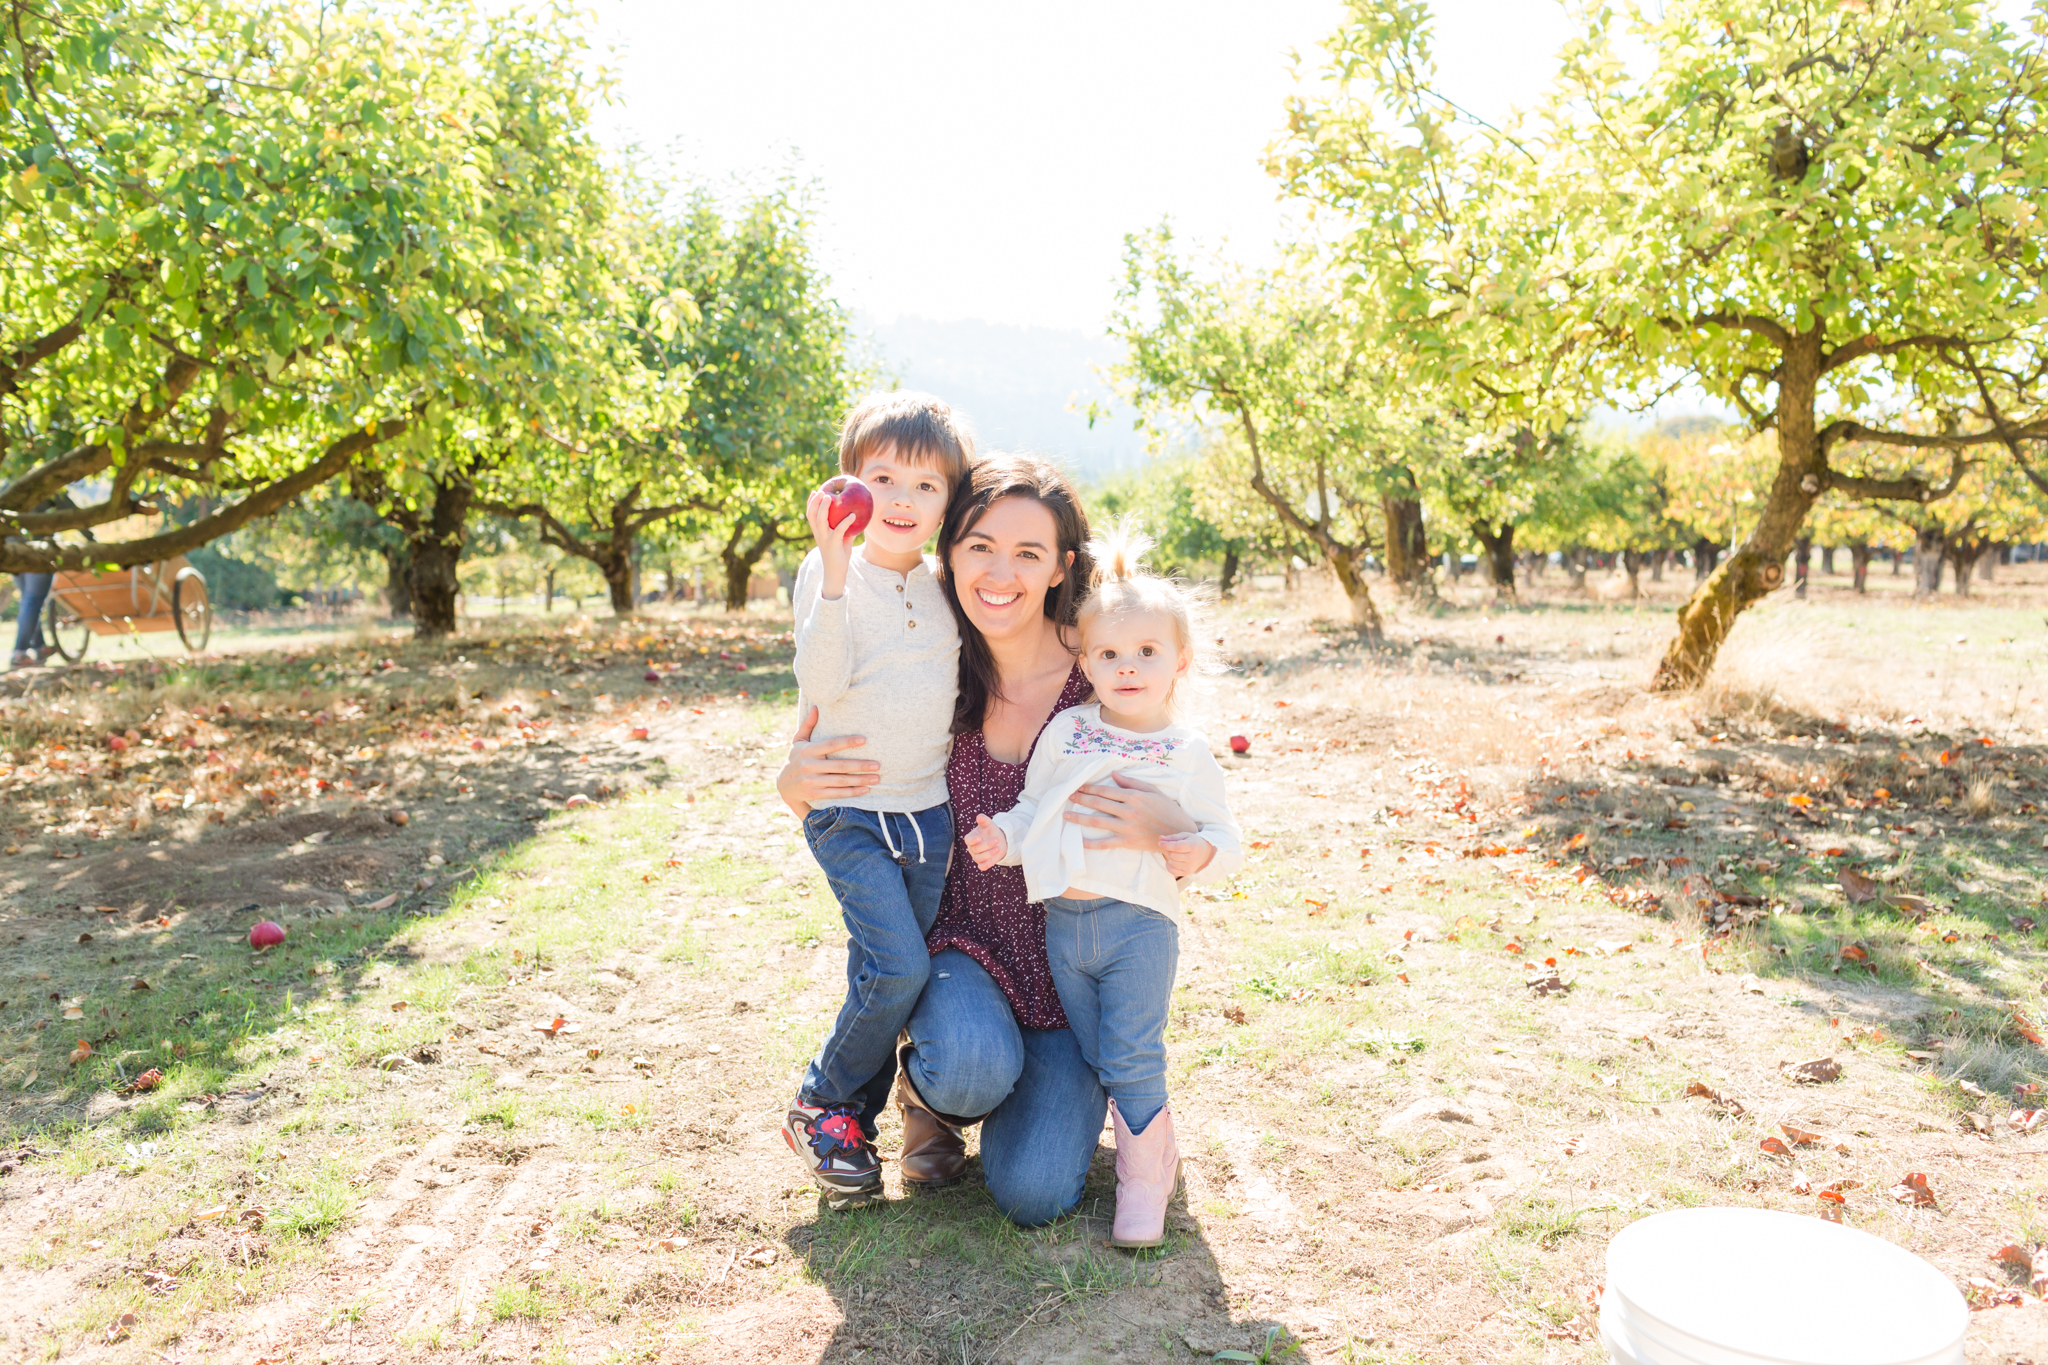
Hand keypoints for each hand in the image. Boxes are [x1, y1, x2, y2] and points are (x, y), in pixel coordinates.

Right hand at [775, 705, 876, 815]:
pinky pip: (837, 793)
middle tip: (878, 765)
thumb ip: (808, 725)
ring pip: (841, 781)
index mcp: (808, 750)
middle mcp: (810, 765)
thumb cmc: (796, 758)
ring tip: (876, 778)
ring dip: (860, 780)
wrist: (783, 786)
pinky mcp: (815, 794)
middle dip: (860, 765)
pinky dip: (852, 792)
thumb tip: (817, 706)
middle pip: (840, 765)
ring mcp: (812, 781)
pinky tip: (866, 789)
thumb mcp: (798, 741)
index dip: (848, 742)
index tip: (864, 740)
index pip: (831, 744)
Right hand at [805, 488, 856, 598]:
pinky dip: (846, 522)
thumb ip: (846, 529)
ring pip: (820, 521)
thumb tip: (856, 516)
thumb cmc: (839, 555)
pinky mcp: (833, 544)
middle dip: (815, 502)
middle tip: (821, 491)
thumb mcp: (843, 539)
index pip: (811, 515)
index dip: (811, 503)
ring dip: (824, 508)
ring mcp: (825, 539)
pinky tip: (853, 515)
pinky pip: (839, 530)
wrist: (836, 572)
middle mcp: (819, 534)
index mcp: (818, 532)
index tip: (815, 492)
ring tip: (830, 497)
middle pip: (812, 515)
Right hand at [963, 814, 1006, 870]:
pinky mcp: (983, 863)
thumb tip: (979, 817)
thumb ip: (984, 820)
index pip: (968, 840)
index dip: (973, 840)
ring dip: (989, 854)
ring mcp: (977, 856)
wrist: (998, 840)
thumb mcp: (988, 824)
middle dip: (987, 845)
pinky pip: (981, 867)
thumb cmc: (990, 830)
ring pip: (979, 858)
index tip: (979, 838)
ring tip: (998, 848)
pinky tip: (991, 863)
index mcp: (971, 838)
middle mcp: (972, 848)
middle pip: (976, 849)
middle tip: (997, 839)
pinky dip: (985, 866)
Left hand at [1063, 771, 1197, 849]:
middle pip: (1099, 804)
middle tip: (1068, 796)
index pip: (1106, 791)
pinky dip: (1091, 843)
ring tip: (1066, 815)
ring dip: (1080, 818)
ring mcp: (1127, 828)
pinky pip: (1106, 843)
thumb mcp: (1152, 791)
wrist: (1178, 833)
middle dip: (1081, 799)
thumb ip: (1132, 783)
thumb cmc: (1167, 809)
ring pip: (1098, 822)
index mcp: (1134, 797)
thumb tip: (1113, 775)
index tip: (1078, 786)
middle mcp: (1128, 811)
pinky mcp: (1127, 842)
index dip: (1090, 788)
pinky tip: (1079, 841)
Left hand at [1158, 832, 1215, 877]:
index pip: (1177, 847)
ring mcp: (1190, 867)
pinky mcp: (1187, 873)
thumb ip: (1172, 837)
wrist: (1205, 853)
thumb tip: (1160, 838)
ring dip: (1169, 857)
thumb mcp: (1185, 836)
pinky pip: (1172, 871)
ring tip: (1174, 853)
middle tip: (1172, 847)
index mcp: (1193, 846)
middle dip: (1169, 850)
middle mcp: (1192, 858)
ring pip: (1171, 863)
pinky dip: (1169, 865)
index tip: (1160, 842)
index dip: (1166, 845)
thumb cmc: (1193, 842)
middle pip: (1173, 855)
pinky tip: (1172, 861)